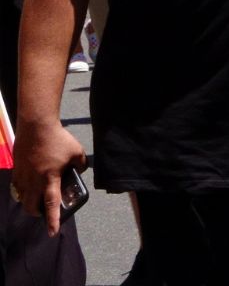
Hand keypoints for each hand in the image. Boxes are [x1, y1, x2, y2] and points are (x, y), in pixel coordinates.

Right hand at [11, 120, 84, 236]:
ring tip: (38, 199)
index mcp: (50, 178)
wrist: (36, 127)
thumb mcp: (77, 152)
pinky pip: (18, 187)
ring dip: (30, 202)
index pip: (51, 204)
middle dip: (37, 214)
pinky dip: (24, 190)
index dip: (52, 220)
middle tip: (44, 213)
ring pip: (23, 198)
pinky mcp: (16, 170)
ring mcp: (23, 176)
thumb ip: (80, 165)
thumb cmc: (59, 139)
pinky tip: (30, 185)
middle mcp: (34, 181)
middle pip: (32, 206)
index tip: (52, 232)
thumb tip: (79, 171)